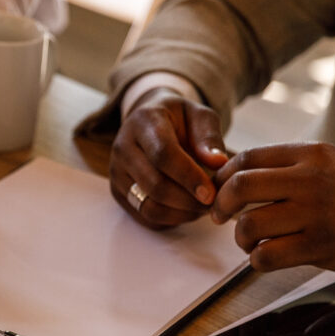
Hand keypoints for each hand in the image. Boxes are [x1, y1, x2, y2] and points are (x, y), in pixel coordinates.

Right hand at [110, 88, 227, 228]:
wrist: (148, 122)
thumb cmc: (178, 119)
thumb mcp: (198, 115)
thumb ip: (209, 137)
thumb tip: (218, 162)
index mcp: (143, 122)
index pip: (163, 154)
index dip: (188, 177)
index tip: (211, 193)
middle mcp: (123, 147)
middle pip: (154, 185)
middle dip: (188, 200)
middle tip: (214, 204)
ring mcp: (116, 172)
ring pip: (148, 206)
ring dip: (180, 214)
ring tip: (202, 208)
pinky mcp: (117, 192)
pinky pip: (144, 216)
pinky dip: (170, 220)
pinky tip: (187, 210)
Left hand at [211, 142, 334, 272]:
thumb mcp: (331, 162)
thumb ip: (290, 164)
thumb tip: (236, 171)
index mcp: (311, 155)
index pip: (247, 158)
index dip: (223, 176)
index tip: (219, 190)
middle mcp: (312, 180)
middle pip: (240, 186)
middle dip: (221, 204)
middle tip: (219, 216)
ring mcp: (317, 214)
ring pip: (249, 225)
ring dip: (241, 237)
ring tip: (250, 241)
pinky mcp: (321, 246)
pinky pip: (267, 256)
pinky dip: (257, 260)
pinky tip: (265, 257)